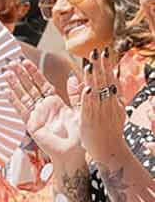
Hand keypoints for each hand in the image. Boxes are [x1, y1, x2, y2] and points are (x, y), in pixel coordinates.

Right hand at [5, 59, 80, 161]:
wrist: (74, 153)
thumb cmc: (80, 136)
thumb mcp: (81, 111)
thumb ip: (76, 95)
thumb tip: (73, 77)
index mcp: (55, 103)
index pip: (42, 84)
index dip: (34, 73)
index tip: (26, 62)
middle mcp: (43, 108)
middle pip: (29, 87)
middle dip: (20, 75)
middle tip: (11, 63)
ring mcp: (36, 116)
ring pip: (23, 96)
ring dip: (14, 84)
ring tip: (5, 73)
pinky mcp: (31, 124)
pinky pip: (21, 110)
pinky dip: (14, 101)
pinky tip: (6, 91)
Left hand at [78, 46, 126, 164]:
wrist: (110, 151)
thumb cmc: (109, 131)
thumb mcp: (113, 110)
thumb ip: (106, 94)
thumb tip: (103, 76)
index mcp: (114, 101)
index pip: (111, 79)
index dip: (107, 65)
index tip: (105, 50)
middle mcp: (109, 105)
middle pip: (105, 82)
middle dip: (101, 66)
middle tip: (97, 50)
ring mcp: (101, 113)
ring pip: (97, 92)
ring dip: (94, 77)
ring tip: (90, 63)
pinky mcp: (91, 122)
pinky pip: (90, 108)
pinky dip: (89, 97)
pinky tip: (87, 87)